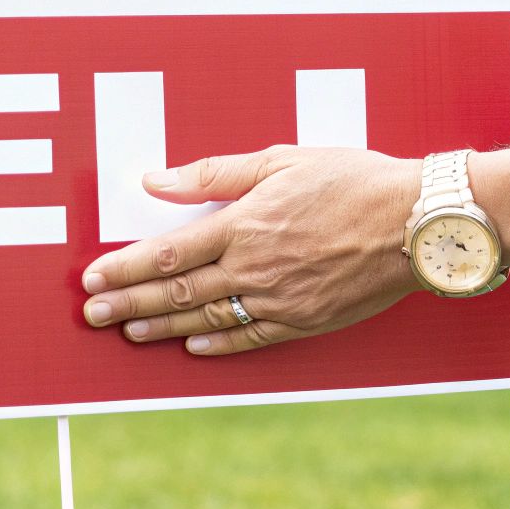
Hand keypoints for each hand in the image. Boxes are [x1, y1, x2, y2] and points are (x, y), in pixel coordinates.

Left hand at [80, 146, 422, 355]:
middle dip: (129, 303)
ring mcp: (280, 299)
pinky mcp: (306, 321)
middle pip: (177, 291)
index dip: (126, 266)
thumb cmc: (353, 180)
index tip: (93, 276)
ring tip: (128, 332)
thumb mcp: (280, 160)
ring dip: (162, 328)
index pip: (169, 251)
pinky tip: (192, 348)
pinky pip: (251, 338)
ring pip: (207, 318)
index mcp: (245, 224)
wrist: (416, 222)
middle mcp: (256, 267)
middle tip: (92, 315)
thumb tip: (157, 179)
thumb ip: (214, 174)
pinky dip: (217, 345)